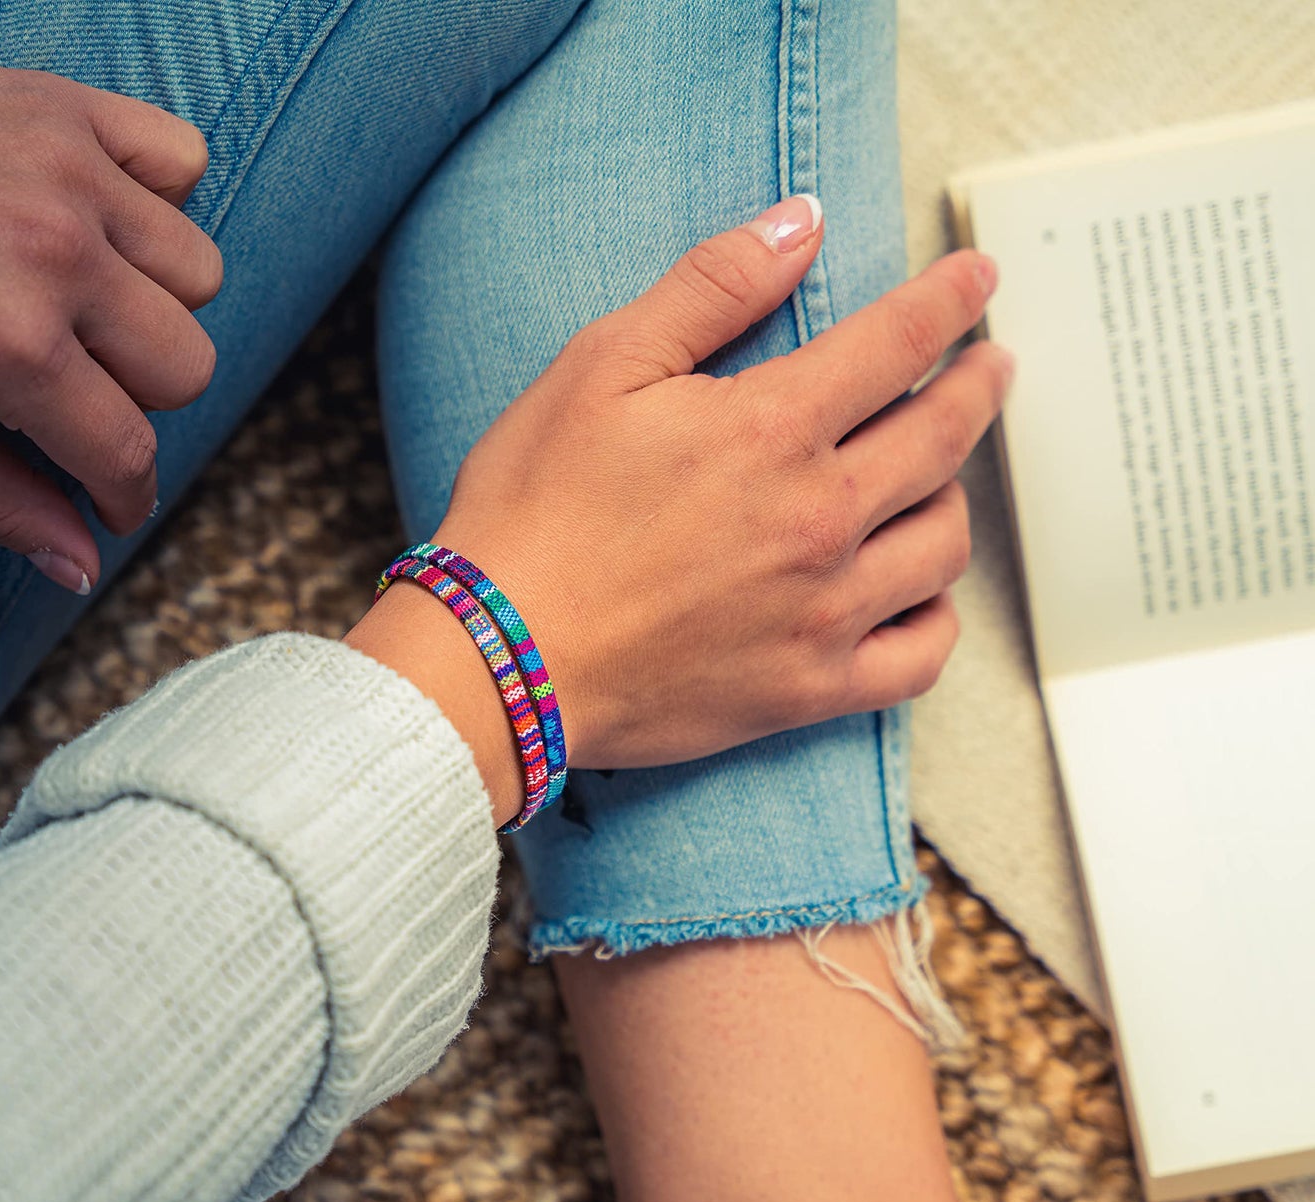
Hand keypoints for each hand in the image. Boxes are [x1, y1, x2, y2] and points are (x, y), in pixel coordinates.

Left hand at [0, 44, 222, 589]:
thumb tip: (81, 567)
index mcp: (10, 347)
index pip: (128, 451)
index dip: (124, 493)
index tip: (110, 497)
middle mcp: (59, 258)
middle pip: (186, 366)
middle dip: (136, 399)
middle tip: (73, 389)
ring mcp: (69, 173)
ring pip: (197, 275)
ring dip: (153, 303)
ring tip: (85, 300)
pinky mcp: (63, 105)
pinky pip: (179, 159)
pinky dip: (158, 196)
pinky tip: (101, 221)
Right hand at [416, 196, 1007, 773]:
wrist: (500, 656)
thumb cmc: (535, 511)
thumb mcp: (602, 367)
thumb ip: (710, 288)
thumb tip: (800, 223)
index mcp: (771, 429)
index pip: (898, 344)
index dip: (950, 302)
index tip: (977, 284)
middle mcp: (818, 519)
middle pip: (944, 437)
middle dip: (980, 386)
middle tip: (991, 366)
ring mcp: (822, 613)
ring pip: (943, 544)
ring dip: (955, 496)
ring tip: (942, 478)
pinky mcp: (808, 689)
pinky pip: (919, 657)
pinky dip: (938, 621)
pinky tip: (922, 595)